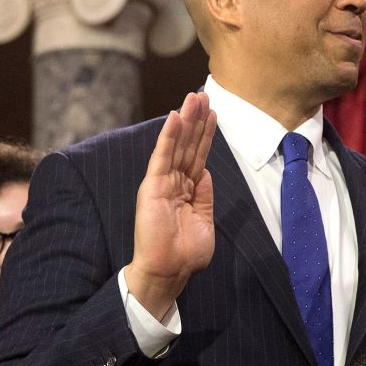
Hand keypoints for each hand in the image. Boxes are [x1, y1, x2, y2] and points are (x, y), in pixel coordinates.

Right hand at [125, 91, 217, 319]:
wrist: (169, 270)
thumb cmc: (186, 253)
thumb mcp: (204, 221)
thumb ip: (205, 196)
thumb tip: (206, 173)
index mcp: (188, 190)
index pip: (198, 156)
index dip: (206, 134)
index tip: (213, 113)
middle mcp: (174, 182)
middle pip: (189, 145)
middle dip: (197, 120)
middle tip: (203, 95)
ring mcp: (163, 182)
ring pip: (177, 145)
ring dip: (185, 120)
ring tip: (194, 97)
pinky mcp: (152, 186)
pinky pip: (162, 156)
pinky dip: (168, 136)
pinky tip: (174, 117)